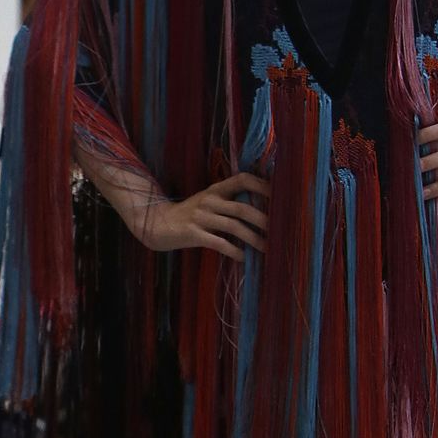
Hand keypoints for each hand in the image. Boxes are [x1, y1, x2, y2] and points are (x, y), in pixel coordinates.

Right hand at [131, 173, 270, 261]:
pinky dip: (235, 251)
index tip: (280, 195)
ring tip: (267, 248)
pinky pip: (219, 243)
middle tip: (280, 231)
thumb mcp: (208, 202)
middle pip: (242, 208)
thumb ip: (229, 202)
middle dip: (264, 220)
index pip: (242, 179)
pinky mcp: (193, 234)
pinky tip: (244, 258)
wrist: (157, 224)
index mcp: (215, 189)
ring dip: (254, 239)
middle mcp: (209, 200)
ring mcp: (201, 217)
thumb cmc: (189, 215)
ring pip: (234, 227)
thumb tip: (261, 211)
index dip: (262, 185)